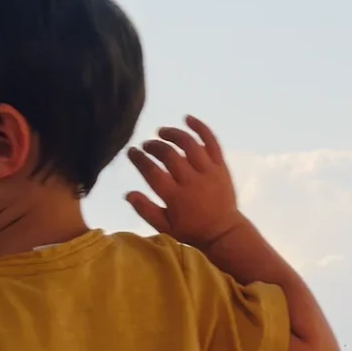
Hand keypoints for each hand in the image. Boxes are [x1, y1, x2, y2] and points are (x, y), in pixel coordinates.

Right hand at [124, 115, 243, 250]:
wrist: (223, 231)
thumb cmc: (192, 229)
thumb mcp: (165, 227)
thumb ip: (146, 210)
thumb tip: (128, 194)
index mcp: (175, 197)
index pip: (152, 172)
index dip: (139, 159)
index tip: (132, 152)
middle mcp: (191, 181)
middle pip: (169, 155)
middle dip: (154, 146)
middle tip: (147, 145)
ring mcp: (208, 171)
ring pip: (189, 144)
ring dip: (173, 134)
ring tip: (162, 132)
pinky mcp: (221, 166)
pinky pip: (212, 141)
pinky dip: (200, 127)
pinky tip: (188, 119)